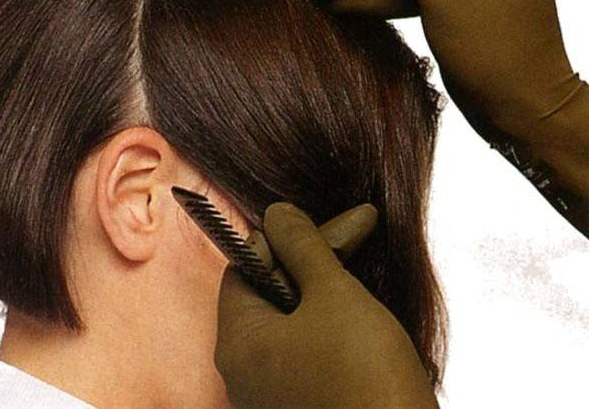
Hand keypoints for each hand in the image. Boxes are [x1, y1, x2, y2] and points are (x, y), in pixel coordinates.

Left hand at [215, 202, 437, 408]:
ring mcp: (273, 394)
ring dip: (327, 288)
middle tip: (359, 230)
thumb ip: (303, 246)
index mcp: (238, 341)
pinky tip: (362, 312)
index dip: (282, 240)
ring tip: (363, 269)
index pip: (246, 267)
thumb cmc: (365, 376)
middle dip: (314, 260)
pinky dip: (332, 324)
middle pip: (272, 292)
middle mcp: (245, 372)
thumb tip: (278, 213)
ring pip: (294, 321)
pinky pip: (308, 351)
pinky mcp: (302, 406)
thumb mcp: (334, 294)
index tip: (324, 225)